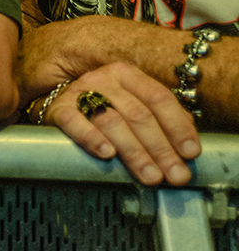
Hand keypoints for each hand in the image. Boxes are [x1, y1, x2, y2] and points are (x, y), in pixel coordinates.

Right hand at [40, 63, 198, 185]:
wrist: (60, 107)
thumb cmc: (103, 111)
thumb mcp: (133, 106)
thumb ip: (161, 120)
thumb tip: (187, 146)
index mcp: (127, 75)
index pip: (158, 97)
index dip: (177, 126)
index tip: (191, 153)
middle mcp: (103, 78)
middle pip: (138, 114)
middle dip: (161, 148)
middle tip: (174, 175)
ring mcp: (79, 91)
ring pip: (112, 121)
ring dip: (134, 152)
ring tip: (150, 175)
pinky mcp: (58, 108)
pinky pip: (76, 123)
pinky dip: (92, 138)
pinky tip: (107, 154)